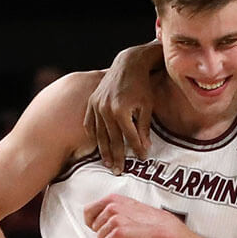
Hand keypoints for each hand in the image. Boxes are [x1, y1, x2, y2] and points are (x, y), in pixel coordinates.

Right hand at [83, 45, 158, 171]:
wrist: (127, 65)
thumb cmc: (141, 86)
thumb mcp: (147, 106)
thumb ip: (144, 128)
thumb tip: (144, 148)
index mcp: (121, 111)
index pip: (130, 137)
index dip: (136, 150)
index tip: (142, 160)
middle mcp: (106, 110)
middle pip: (112, 140)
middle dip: (117, 157)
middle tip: (119, 172)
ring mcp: (96, 106)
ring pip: (99, 134)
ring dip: (103, 151)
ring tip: (108, 164)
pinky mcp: (91, 102)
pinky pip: (89, 123)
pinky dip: (93, 135)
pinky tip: (97, 146)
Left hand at [83, 194, 184, 237]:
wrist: (161, 226)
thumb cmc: (145, 218)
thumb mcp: (125, 205)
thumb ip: (110, 208)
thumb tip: (96, 216)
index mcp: (112, 199)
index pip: (87, 210)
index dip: (90, 221)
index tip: (94, 225)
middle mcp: (111, 207)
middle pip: (93, 226)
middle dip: (103, 231)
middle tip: (118, 230)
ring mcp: (114, 220)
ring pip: (99, 236)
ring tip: (125, 233)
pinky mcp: (117, 232)